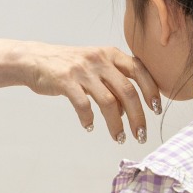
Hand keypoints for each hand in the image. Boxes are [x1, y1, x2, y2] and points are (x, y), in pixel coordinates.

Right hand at [23, 43, 159, 142]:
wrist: (35, 59)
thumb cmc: (69, 65)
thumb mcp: (95, 65)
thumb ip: (113, 83)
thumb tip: (127, 111)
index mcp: (110, 54)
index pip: (139, 70)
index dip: (151, 91)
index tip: (157, 109)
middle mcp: (99, 60)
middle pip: (128, 91)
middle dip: (138, 117)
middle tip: (141, 135)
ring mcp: (82, 70)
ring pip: (109, 102)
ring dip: (116, 124)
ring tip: (119, 138)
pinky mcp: (66, 81)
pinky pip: (83, 105)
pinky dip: (89, 119)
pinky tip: (90, 126)